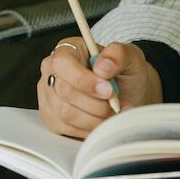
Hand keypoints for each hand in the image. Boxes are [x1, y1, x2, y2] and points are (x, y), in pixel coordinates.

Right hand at [38, 38, 162, 137]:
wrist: (129, 95)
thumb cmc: (125, 74)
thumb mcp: (130, 57)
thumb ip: (118, 54)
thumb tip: (103, 66)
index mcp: (68, 49)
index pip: (63, 63)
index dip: (84, 80)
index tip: (108, 90)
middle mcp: (52, 71)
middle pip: (65, 92)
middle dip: (96, 103)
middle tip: (116, 104)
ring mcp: (49, 96)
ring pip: (66, 113)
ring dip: (95, 118)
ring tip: (113, 113)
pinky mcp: (52, 118)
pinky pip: (66, 128)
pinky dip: (89, 128)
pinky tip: (102, 121)